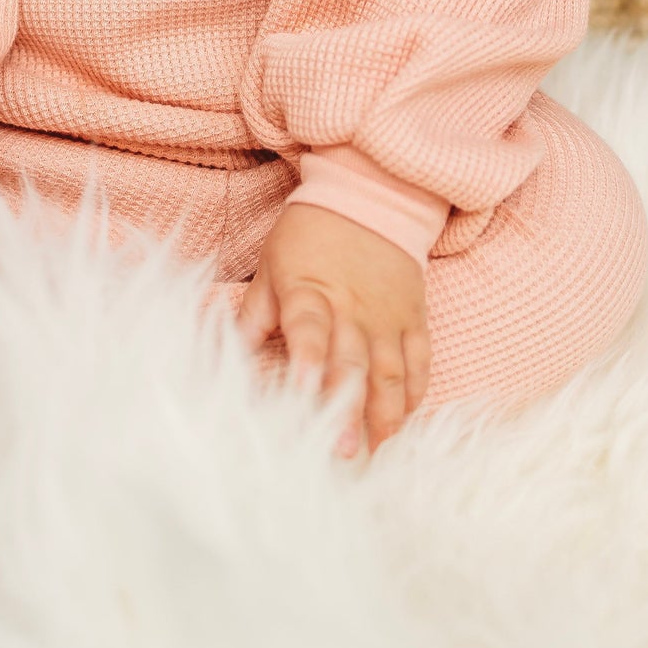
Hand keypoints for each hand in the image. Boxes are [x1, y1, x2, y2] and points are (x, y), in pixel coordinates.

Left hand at [237, 202, 429, 457]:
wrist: (369, 195)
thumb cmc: (309, 235)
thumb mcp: (271, 265)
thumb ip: (254, 313)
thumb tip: (227, 354)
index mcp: (310, 292)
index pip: (308, 329)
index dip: (307, 361)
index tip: (304, 391)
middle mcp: (352, 308)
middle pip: (352, 363)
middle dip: (349, 410)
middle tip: (344, 451)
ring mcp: (387, 315)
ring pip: (391, 370)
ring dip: (386, 413)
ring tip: (379, 447)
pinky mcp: (413, 316)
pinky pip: (420, 359)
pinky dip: (415, 391)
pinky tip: (406, 417)